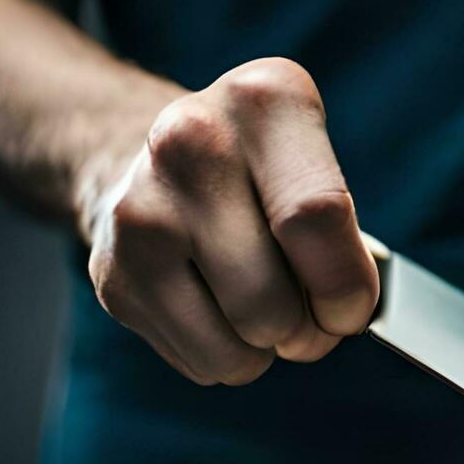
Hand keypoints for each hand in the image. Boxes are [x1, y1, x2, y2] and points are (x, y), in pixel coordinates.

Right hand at [84, 58, 379, 384]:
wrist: (137, 151)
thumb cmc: (256, 174)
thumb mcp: (310, 163)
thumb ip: (344, 233)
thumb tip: (350, 317)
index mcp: (264, 102)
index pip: (315, 218)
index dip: (346, 288)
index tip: (350, 308)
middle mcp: (189, 144)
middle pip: (272, 299)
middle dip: (308, 334)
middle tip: (307, 317)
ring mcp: (140, 211)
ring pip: (238, 346)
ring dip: (267, 350)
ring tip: (262, 311)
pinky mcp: (112, 273)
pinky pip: (202, 362)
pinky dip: (227, 358)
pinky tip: (216, 310)